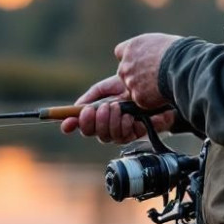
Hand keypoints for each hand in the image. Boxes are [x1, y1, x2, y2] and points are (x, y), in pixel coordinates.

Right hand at [59, 74, 174, 143]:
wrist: (156, 86)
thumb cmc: (133, 86)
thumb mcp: (108, 87)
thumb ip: (92, 96)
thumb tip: (75, 107)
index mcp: (101, 116)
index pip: (83, 125)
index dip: (73, 125)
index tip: (67, 125)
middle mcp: (110, 127)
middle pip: (94, 133)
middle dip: (96, 121)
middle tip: (104, 107)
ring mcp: (123, 132)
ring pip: (109, 137)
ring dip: (111, 122)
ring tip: (118, 107)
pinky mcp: (137, 134)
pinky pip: (125, 136)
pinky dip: (125, 125)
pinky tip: (129, 116)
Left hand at [115, 33, 180, 109]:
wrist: (183, 66)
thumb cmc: (177, 52)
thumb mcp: (158, 42)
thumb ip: (147, 50)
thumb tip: (148, 57)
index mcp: (131, 48)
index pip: (120, 53)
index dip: (130, 58)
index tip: (140, 62)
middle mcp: (126, 65)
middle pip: (124, 73)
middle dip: (135, 76)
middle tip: (153, 78)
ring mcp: (130, 82)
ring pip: (132, 88)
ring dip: (143, 89)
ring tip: (161, 85)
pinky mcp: (138, 97)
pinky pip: (142, 100)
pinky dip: (151, 100)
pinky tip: (163, 93)